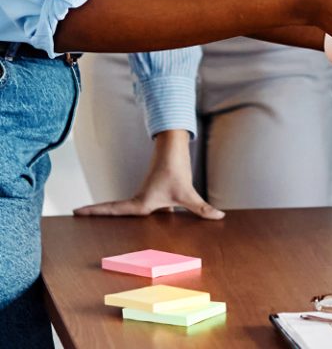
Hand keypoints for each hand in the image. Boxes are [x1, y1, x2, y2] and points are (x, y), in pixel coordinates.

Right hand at [73, 130, 223, 219]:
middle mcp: (139, 200)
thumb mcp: (188, 192)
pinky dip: (127, 212)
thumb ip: (201, 208)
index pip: (114, 210)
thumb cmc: (177, 169)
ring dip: (108, 212)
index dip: (95, 212)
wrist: (175, 147)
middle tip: (75, 214)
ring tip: (86, 215)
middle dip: (96, 213)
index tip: (75, 211)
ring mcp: (144, 196)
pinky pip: (137, 207)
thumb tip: (219, 217)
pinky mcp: (152, 194)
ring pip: (124, 208)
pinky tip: (128, 219)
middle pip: (114, 210)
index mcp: (141, 203)